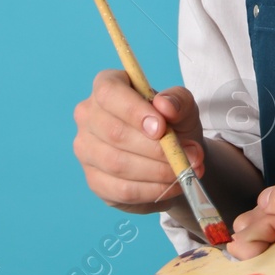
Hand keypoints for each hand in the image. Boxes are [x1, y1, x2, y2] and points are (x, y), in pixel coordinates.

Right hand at [73, 69, 204, 213]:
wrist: (173, 155)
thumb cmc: (173, 122)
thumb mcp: (183, 106)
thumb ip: (178, 101)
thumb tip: (165, 106)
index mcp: (106, 85)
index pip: (109, 93)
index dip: (134, 111)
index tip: (161, 128)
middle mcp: (88, 116)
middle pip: (114, 133)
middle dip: (156, 148)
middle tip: (188, 155)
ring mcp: (86, 149)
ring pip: (117, 164)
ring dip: (157, 171)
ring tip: (185, 170)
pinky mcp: (95, 180)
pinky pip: (121, 189)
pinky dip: (152, 190)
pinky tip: (173, 185)